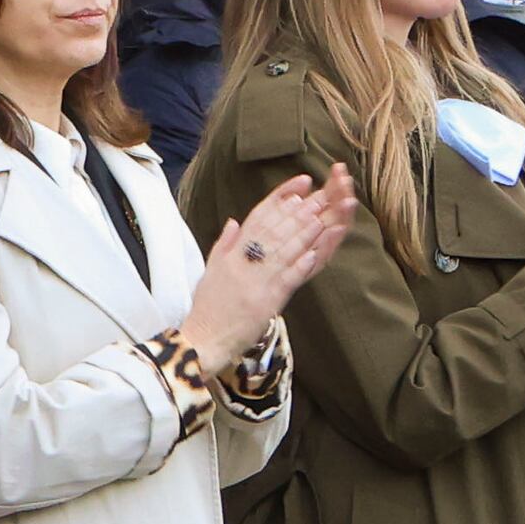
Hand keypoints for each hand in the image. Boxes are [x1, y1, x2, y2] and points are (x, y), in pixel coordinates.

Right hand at [183, 163, 355, 369]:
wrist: (203, 339)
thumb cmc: (208, 308)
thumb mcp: (210, 270)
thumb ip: (224, 244)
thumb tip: (235, 221)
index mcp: (230, 254)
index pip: (258, 217)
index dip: (279, 198)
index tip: (298, 184)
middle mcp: (242, 263)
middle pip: (274, 230)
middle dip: (297, 211)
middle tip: (317, 195)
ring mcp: (255, 281)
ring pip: (283, 251)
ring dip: (303, 232)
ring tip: (321, 216)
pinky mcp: (266, 302)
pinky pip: (286, 279)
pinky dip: (301, 264)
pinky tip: (315, 252)